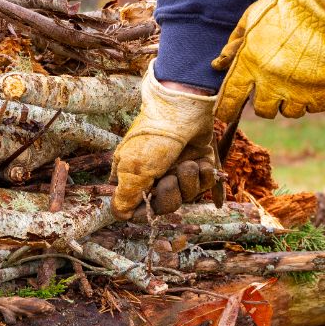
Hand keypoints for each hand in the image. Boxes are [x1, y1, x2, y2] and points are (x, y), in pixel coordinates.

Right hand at [111, 62, 217, 219]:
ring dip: (188, 182)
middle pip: (165, 207)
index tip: (150, 200)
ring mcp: (178, 169)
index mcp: (134, 177)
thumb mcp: (133, 169)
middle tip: (170, 178)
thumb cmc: (154, 138)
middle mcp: (156, 175)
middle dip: (170, 195)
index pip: (138, 208)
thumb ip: (126, 197)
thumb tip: (120, 216)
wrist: (183, 109)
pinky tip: (200, 161)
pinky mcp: (198, 163)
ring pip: (187, 197)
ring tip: (187, 163)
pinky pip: (204, 184)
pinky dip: (204, 175)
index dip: (146, 209)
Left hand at [212, 0, 324, 120]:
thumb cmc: (287, 5)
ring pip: (291, 112)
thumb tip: (218, 65)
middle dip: (265, 101)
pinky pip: (316, 107)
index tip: (225, 115)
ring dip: (290, 101)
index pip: (231, 98)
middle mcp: (273, 82)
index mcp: (250, 64)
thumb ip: (234, 44)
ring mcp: (301, 89)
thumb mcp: (253, 17)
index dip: (226, 109)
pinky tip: (314, 82)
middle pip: (263, 110)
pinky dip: (314, 98)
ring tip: (295, 82)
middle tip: (272, 87)